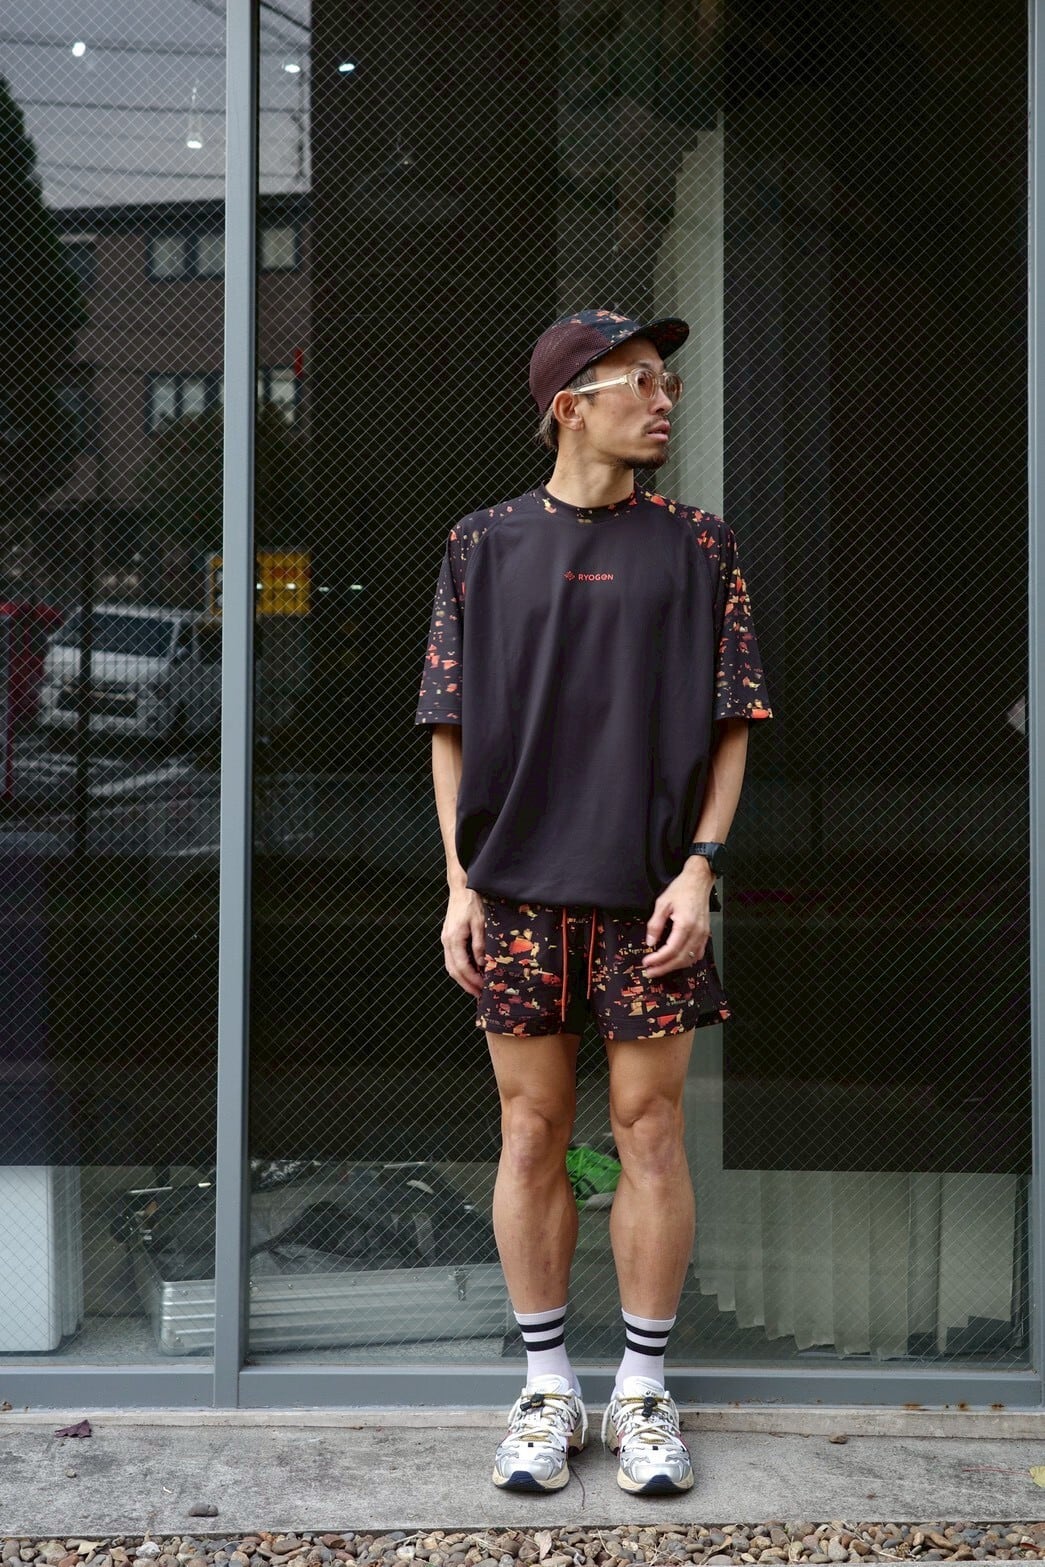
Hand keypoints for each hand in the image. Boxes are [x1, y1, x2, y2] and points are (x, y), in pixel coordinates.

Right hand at [442, 884, 486, 996]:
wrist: (462, 887)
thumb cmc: (472, 902)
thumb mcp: (480, 923)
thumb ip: (479, 944)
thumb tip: (481, 963)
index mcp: (454, 939)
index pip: (461, 967)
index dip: (472, 980)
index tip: (483, 989)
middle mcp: (446, 941)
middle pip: (453, 970)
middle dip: (466, 984)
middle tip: (480, 995)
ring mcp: (446, 939)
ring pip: (451, 966)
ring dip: (462, 978)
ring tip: (476, 987)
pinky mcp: (449, 937)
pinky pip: (452, 958)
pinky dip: (461, 968)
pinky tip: (471, 971)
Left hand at [642, 862, 714, 977]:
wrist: (699, 881)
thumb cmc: (681, 889)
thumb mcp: (662, 904)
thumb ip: (655, 925)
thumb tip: (651, 942)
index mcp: (685, 924)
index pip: (671, 950)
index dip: (658, 959)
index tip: (647, 962)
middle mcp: (697, 932)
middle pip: (681, 959)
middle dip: (664, 968)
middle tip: (651, 972)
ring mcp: (703, 934)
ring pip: (690, 959)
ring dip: (675, 966)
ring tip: (661, 968)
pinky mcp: (705, 934)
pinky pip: (698, 953)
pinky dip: (687, 960)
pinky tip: (677, 961)